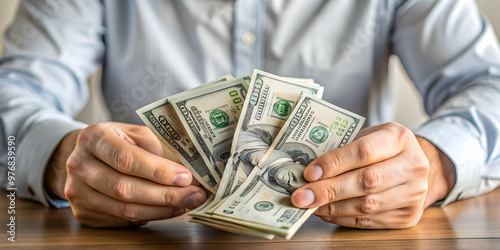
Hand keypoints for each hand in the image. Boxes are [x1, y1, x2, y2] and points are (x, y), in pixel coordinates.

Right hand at [47, 122, 205, 226]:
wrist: (85, 156)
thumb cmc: (118, 142)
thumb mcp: (135, 133)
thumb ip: (157, 148)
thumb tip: (188, 171)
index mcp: (94, 137)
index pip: (126, 159)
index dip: (158, 171)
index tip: (185, 177)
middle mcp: (80, 165)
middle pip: (125, 188)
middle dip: (165, 195)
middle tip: (194, 195)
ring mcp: (78, 192)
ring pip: (124, 209)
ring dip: (161, 210)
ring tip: (185, 204)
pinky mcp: (83, 213)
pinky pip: (121, 220)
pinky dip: (148, 217)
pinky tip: (166, 209)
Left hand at [290, 122, 454, 228]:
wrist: (416, 166)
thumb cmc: (384, 148)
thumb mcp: (369, 136)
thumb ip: (344, 149)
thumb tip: (311, 172)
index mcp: (400, 138)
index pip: (364, 151)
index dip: (334, 163)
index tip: (310, 173)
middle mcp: (413, 166)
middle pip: (366, 181)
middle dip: (328, 190)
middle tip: (301, 196)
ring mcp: (414, 193)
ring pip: (367, 205)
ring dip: (332, 207)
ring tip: (310, 204)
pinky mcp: (407, 216)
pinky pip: (369, 220)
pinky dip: (342, 218)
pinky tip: (326, 212)